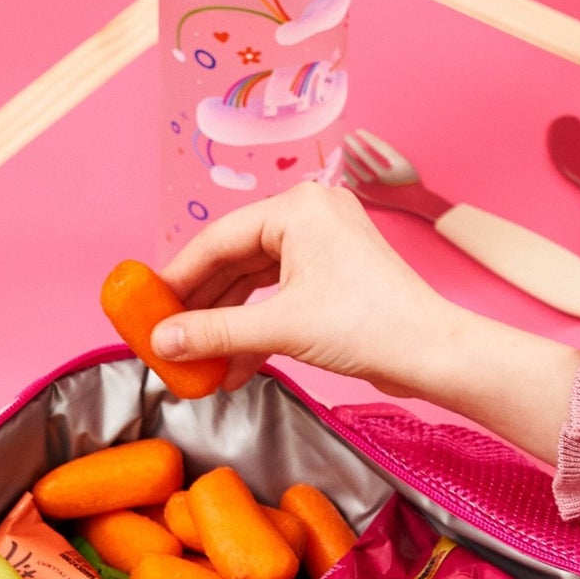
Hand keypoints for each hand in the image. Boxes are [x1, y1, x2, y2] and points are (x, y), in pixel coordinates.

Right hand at [154, 182, 464, 401]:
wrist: (431, 353)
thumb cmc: (369, 325)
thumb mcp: (279, 329)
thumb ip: (214, 333)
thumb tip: (162, 341)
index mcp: (297, 208)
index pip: (218, 239)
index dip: (178, 276)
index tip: (148, 305)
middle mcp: (309, 218)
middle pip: (235, 261)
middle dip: (202, 307)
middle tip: (166, 335)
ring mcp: (323, 250)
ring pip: (255, 286)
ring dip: (227, 328)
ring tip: (196, 362)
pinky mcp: (333, 282)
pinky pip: (279, 302)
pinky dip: (256, 335)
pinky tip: (233, 370)